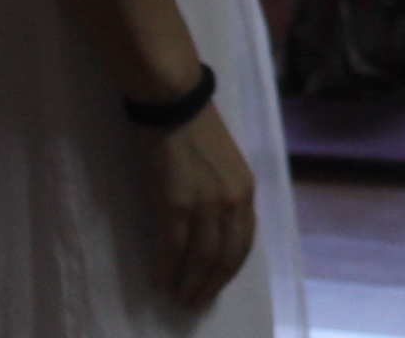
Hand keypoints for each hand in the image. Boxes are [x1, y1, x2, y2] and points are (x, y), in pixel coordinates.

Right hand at [140, 101, 258, 310]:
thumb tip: (214, 233)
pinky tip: (159, 280)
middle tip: (194, 302)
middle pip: (224, 258)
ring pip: (200, 258)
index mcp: (246, 191)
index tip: (215, 287)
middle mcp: (231, 201)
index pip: (243, 244)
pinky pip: (172, 248)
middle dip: (209, 285)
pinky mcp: (176, 203)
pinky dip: (166, 268)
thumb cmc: (194, 129)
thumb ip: (225, 196)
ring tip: (177, 297)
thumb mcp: (225, 165)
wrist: (174, 102)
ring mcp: (204, 203)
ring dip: (188, 283)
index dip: (227, 271)